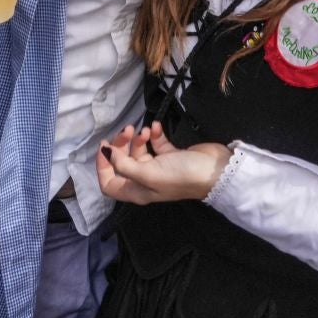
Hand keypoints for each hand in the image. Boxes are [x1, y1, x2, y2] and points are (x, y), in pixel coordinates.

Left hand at [95, 123, 230, 204]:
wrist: (215, 171)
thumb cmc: (181, 176)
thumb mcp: (149, 173)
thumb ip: (124, 164)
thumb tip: (105, 152)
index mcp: (137, 191)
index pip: (109, 184)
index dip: (103, 166)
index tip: (105, 146)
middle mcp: (145, 180)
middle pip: (123, 162)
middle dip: (122, 144)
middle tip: (129, 129)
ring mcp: (158, 167)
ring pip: (139, 150)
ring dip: (139, 137)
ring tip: (147, 130)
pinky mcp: (170, 155)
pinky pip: (155, 143)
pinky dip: (154, 134)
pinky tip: (157, 127)